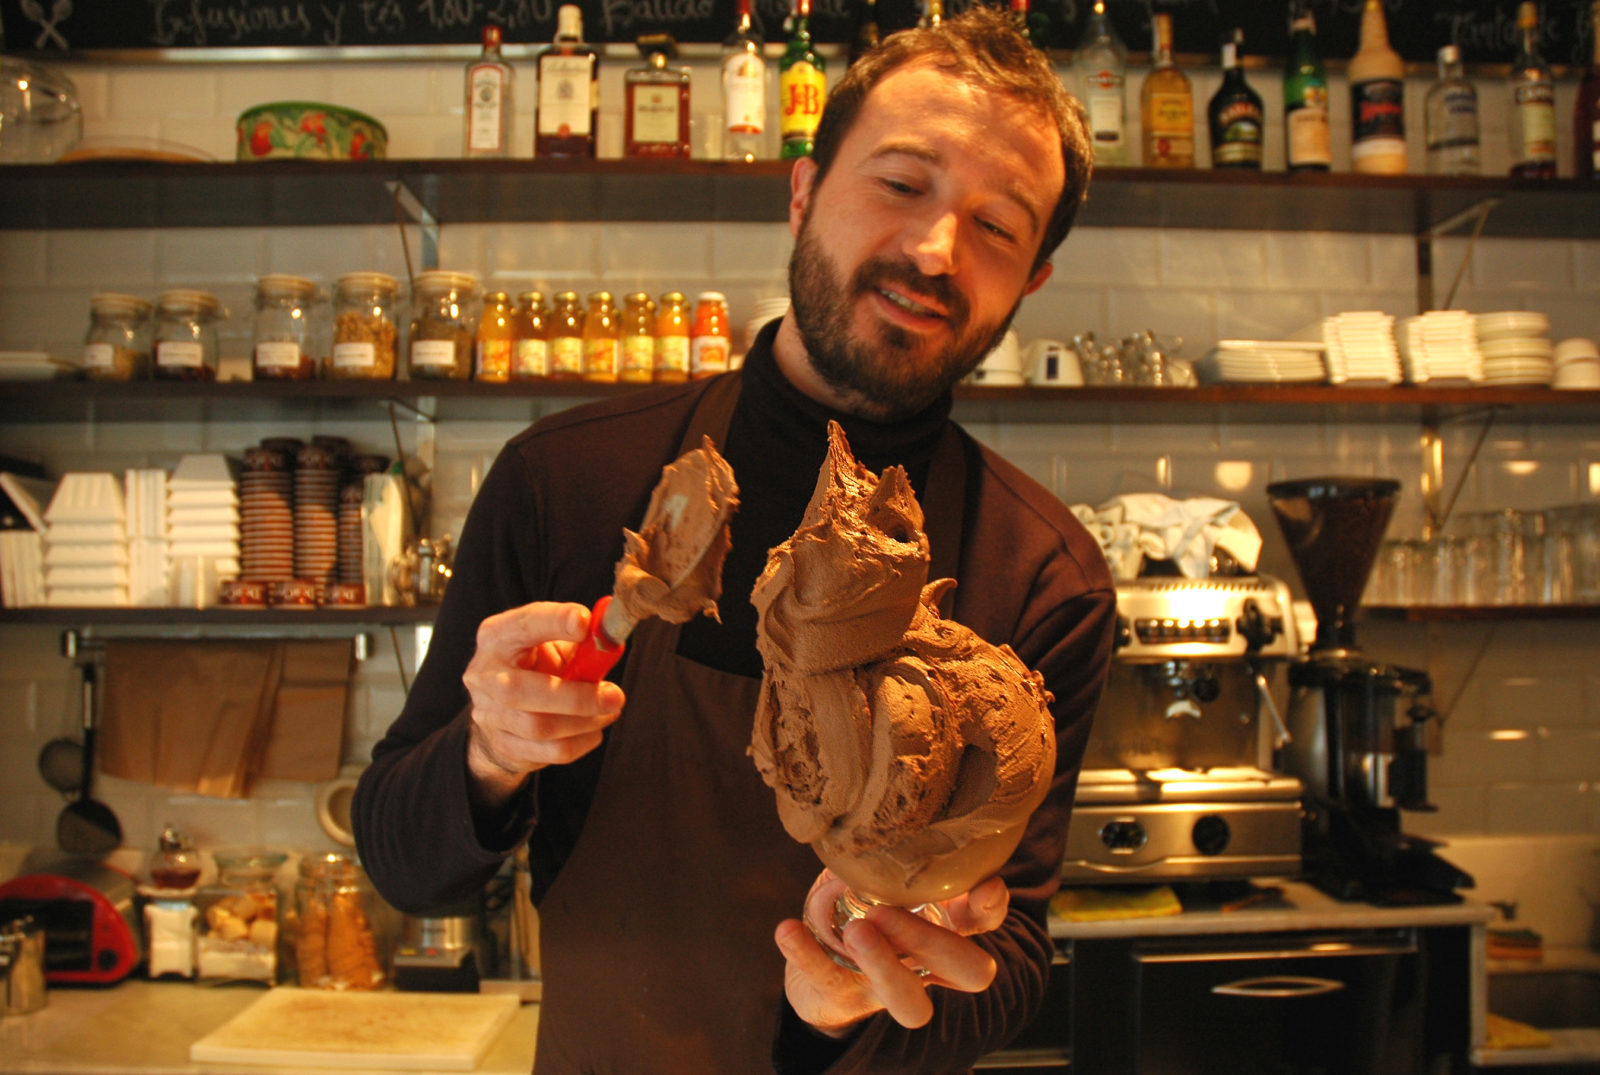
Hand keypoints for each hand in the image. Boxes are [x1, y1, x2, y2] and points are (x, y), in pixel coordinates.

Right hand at [462, 602, 625, 806]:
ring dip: (585, 721)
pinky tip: (593, 729)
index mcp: (497, 637)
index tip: (585, 624)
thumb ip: (580, 642)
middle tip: (615, 696)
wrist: (505, 709)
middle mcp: (484, 674)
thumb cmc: (537, 666)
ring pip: (539, 726)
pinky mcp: (504, 745)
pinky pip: (551, 751)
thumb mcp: (553, 644)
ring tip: (609, 709)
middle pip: (520, 690)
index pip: (523, 625)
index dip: (554, 622)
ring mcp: (488, 713)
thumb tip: (610, 641)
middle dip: (575, 696)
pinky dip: (581, 741)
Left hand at [774, 869, 1008, 1035]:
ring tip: (855, 931)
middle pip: (969, 971)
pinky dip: (806, 955)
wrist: (817, 971)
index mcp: (943, 925)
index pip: (983, 921)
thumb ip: (883, 851)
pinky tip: (787, 929)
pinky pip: (829, 983)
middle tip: (885, 912)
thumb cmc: (855, 906)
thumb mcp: (874, 874)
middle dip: (934, 942)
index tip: (984, 885)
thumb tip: (874, 808)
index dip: (990, 908)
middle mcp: (927, 965)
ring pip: (913, 1005)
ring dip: (886, 965)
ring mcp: (888, 990)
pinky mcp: (843, 1000)